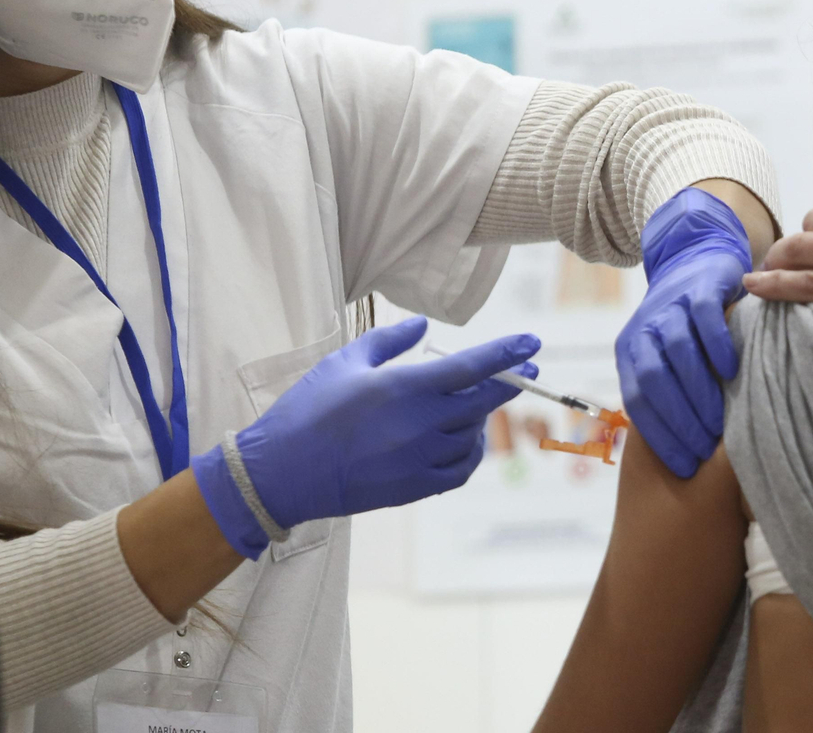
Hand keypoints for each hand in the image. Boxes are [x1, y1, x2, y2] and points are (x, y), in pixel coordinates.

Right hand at [193, 317, 538, 557]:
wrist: (280, 473)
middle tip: (527, 372)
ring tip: (471, 406)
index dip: (507, 354)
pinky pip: (459, 471)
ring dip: (480, 419)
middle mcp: (419, 424)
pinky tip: (463, 442)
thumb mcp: (345, 362)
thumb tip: (423, 325)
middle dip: (510, 384)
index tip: (532, 343)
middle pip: (482, 401)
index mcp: (404, 388)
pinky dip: (469, 454)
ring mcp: (418, 459)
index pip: (471, 367)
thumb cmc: (308, 410)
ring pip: (472, 436)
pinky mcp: (412, 488)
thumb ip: (389, 341)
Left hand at [616, 189, 752, 477]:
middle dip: (679, 420)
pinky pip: (705, 318)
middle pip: (654, 379)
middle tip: (705, 450)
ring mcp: (672, 304)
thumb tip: (684, 452)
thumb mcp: (666, 356)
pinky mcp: (701, 286)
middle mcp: (644, 327)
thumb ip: (667, 391)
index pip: (637, 401)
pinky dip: (717, 346)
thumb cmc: (688, 325)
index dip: (660, 436)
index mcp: (630, 350)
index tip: (684, 465)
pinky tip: (733, 372)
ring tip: (721, 423)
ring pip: (677, 351)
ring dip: (699, 391)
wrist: (697, 258)